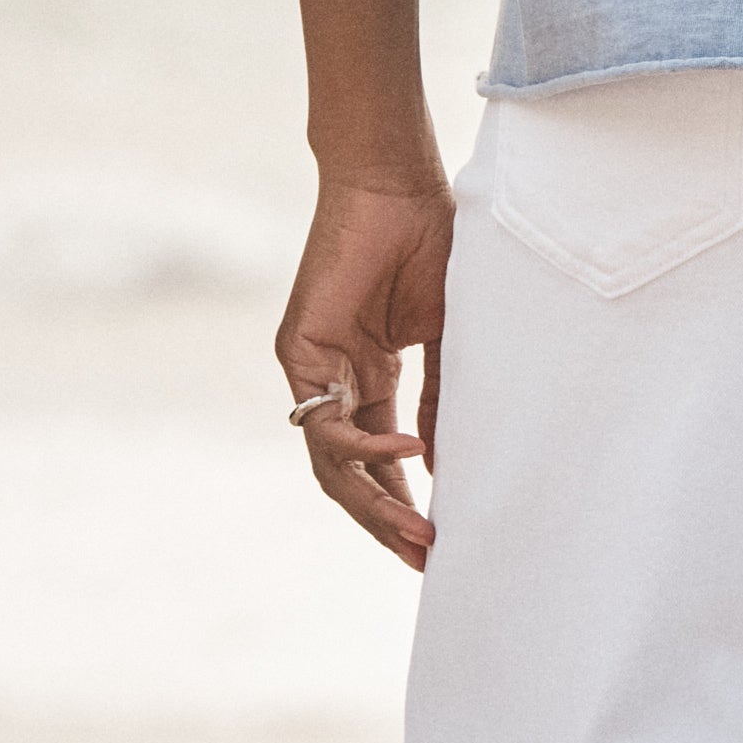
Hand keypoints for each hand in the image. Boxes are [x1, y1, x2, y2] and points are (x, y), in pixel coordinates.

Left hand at [276, 176, 454, 571]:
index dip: (403, 504)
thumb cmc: (427, 239)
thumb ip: (440, 397)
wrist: (395, 183)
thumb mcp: (445, 333)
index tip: (438, 542)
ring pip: (331, 464)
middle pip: (351, 476)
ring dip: (374, 504)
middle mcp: (337, 380)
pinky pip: (323, 423)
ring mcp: (314, 370)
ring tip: (417, 534)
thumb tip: (439, 467)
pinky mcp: (297, 353)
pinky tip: (403, 458)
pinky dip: (362, 449)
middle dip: (387, 522)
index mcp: (371, 376)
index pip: (379, 460)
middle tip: (426, 558)